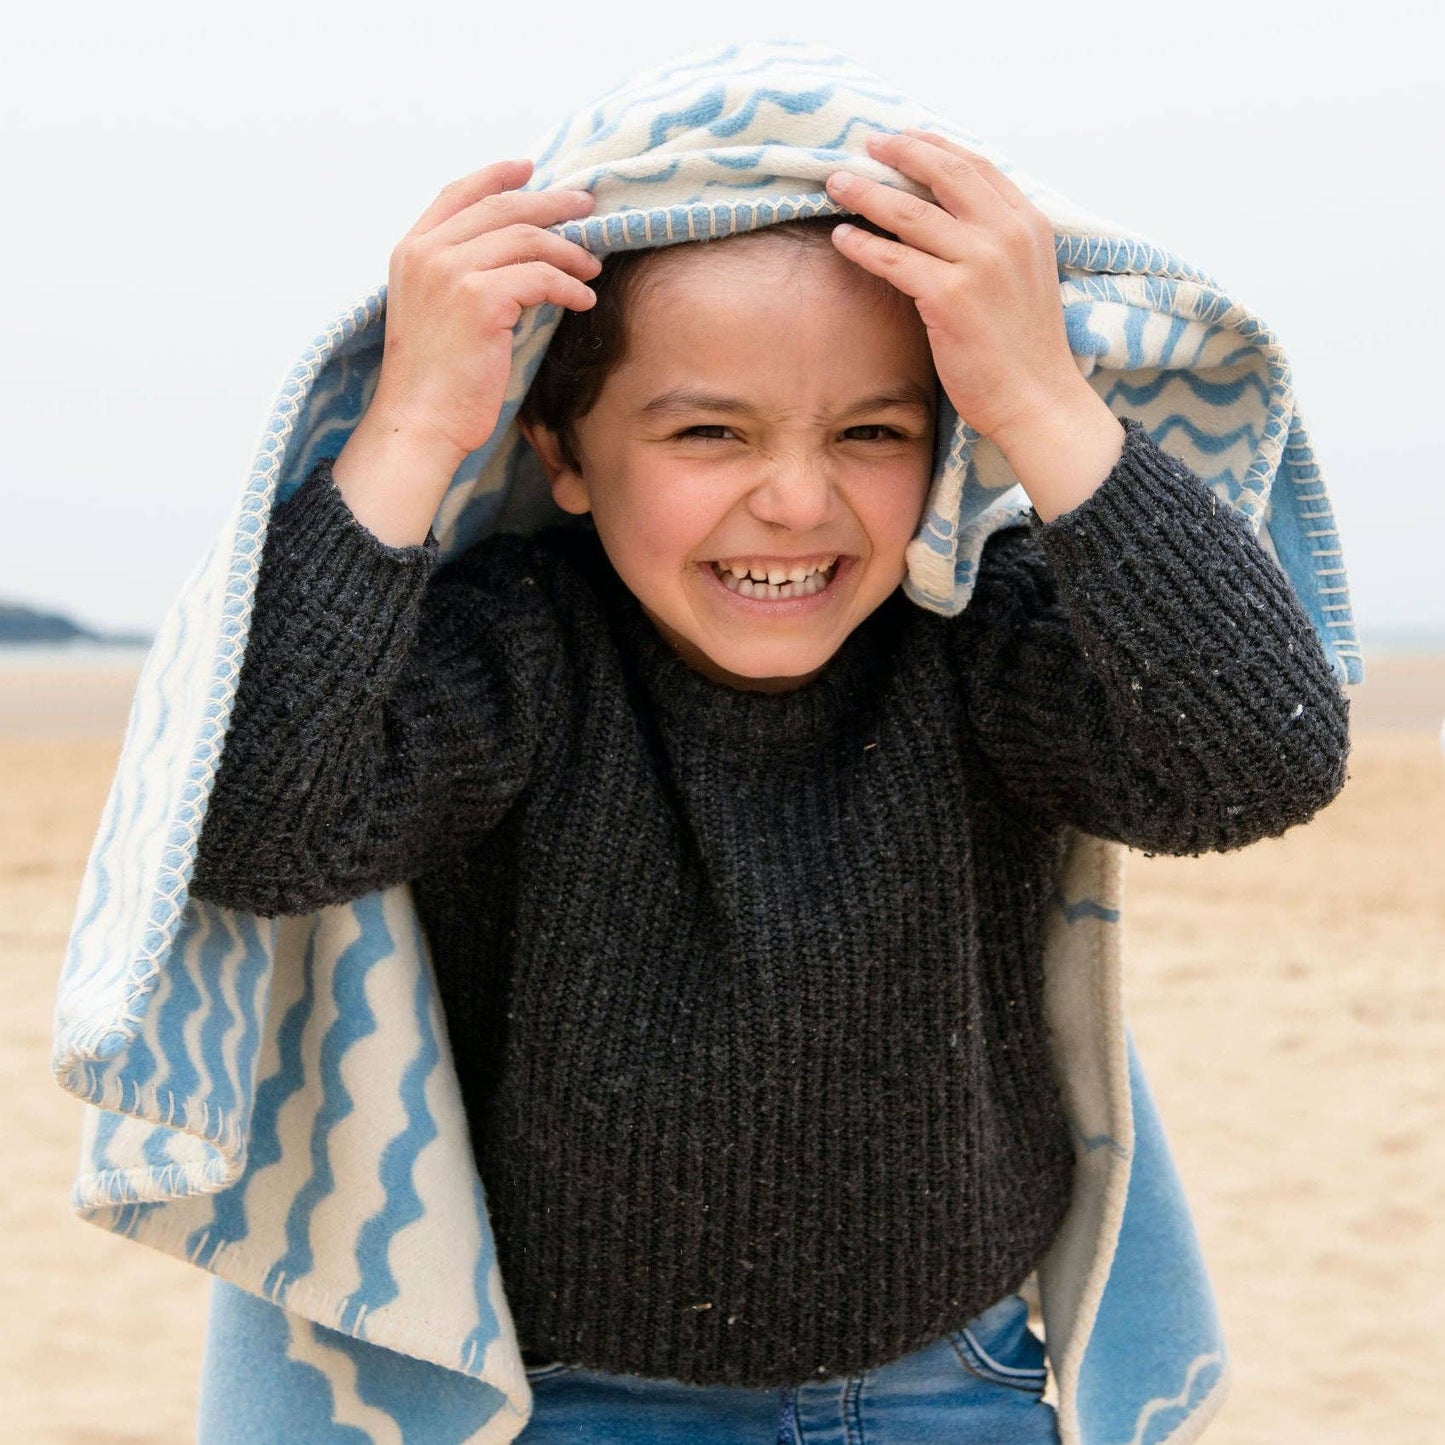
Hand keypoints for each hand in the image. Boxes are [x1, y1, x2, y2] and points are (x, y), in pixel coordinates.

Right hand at [366, 158, 600, 467]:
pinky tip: (584, 300)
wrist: (418, 423)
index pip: (458, 194)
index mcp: (411, 251)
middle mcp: (428, 253)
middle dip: (551, 205)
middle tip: (588, 209)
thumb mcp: (435, 314)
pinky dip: (569, 287)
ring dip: (569, 251)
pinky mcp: (480, 300)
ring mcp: (451, 273)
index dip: (497, 177)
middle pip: (501, 209)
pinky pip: (540, 278)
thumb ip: (460, 277)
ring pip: (526, 239)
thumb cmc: (434, 383)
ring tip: (593, 266)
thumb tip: (517, 258)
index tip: (531, 168)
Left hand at [825, 130, 1091, 450]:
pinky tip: (841, 239)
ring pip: (909, 212)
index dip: (935, 146)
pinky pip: (893, 260)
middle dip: (898, 153)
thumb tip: (947, 220)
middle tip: (864, 146)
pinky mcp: (950, 297)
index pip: (976, 166)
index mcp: (1029, 224)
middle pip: (943, 174)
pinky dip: (862, 245)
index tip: (903, 137)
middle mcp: (1006, 235)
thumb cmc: (1024, 350)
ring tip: (836, 184)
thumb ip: (995, 243)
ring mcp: (979, 264)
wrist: (1038, 400)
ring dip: (866, 193)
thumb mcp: (1024, 278)